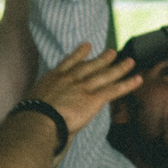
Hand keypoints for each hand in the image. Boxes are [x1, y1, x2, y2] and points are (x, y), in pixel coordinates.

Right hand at [28, 44, 142, 134]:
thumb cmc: (29, 120)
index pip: (68, 64)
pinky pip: (113, 90)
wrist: (36, 121)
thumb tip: (42, 118)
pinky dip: (127, 84)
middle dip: (102, 59)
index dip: (79, 54)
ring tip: (129, 61)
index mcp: (52, 80)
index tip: (86, 46)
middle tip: (112, 51)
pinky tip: (137, 79)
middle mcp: (69, 80)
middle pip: (89, 66)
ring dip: (118, 68)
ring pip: (104, 75)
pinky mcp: (93, 99)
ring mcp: (82, 88)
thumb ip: (42, 111)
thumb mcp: (31, 109)